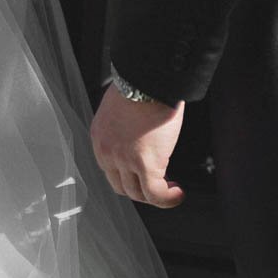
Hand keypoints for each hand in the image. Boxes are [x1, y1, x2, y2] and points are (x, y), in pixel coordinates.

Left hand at [90, 84, 185, 208]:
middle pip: (122, 186)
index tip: (143, 175)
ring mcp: (124, 160)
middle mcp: (107, 151)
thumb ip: (123, 127)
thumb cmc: (140, 84)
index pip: (110, 170)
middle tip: (159, 184)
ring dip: (156, 195)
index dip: (130, 176)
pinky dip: (168, 199)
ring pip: (138, 193)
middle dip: (141, 189)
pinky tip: (178, 193)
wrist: (150, 79)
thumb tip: (137, 137)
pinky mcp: (145, 164)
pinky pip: (155, 194)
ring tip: (171, 189)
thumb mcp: (120, 107)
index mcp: (100, 136)